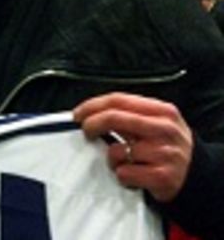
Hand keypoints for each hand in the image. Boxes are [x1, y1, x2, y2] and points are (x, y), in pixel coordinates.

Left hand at [73, 92, 192, 201]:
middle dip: (91, 124)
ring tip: (126, 161)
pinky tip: (134, 174)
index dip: (93, 105)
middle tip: (86, 131)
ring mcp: (163, 153)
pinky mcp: (161, 176)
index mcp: (162, 111)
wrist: (197, 175)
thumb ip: (131, 115)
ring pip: (116, 150)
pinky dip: (122, 176)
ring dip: (112, 158)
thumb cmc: (169, 147)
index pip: (119, 100)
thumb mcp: (158, 123)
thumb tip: (92, 113)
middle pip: (114, 118)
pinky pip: (123, 173)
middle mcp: (164, 129)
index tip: (79, 113)